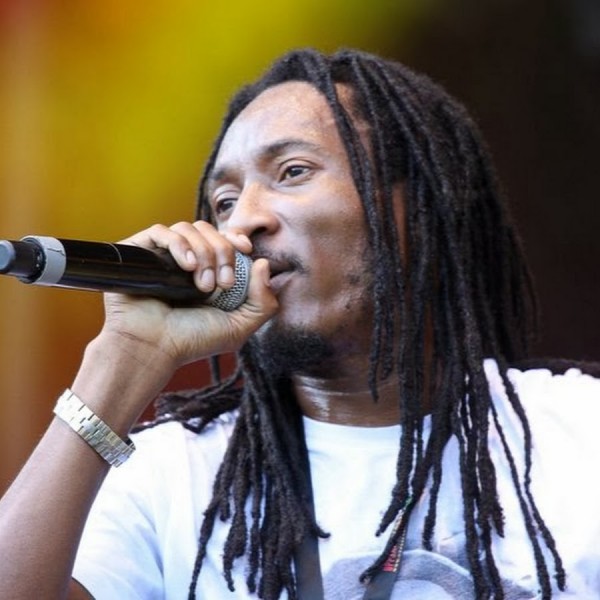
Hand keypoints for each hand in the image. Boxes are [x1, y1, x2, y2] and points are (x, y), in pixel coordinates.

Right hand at [99, 220, 277, 369]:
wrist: (153, 348)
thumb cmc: (192, 341)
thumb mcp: (239, 327)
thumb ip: (263, 302)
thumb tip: (264, 264)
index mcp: (208, 271)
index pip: (223, 238)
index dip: (236, 237)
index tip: (245, 249)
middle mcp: (185, 260)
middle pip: (210, 231)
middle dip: (223, 253)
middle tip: (222, 284)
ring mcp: (162, 255)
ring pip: (188, 228)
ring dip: (204, 252)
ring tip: (202, 285)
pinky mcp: (140, 252)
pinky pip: (160, 231)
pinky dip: (178, 243)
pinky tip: (186, 266)